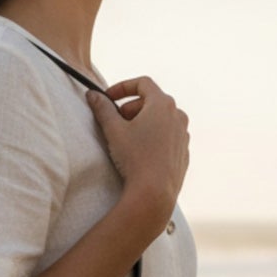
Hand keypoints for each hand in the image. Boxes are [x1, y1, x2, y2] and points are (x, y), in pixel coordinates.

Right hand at [85, 76, 188, 235]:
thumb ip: (103, 108)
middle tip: (115, 122)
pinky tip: (140, 154)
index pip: (142, 83)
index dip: (122, 87)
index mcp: (163, 104)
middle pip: (152, 101)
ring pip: (161, 120)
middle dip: (131, 108)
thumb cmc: (135, 158)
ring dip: (143, 123)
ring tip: (128, 138)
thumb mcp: (114, 130)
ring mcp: (183, 135)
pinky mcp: (184, 153)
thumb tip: (93, 95)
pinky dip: (154, 138)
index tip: (108, 98)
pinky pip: (167, 138)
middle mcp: (178, 115)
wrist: (154, 193)